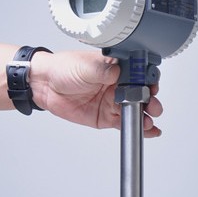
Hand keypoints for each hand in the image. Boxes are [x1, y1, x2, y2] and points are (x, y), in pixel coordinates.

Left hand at [30, 50, 162, 137]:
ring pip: (136, 110)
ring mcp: (113, 101)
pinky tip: (149, 130)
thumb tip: (119, 72)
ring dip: (146, 115)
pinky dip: (138, 127)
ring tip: (149, 120)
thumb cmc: (63, 69)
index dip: (149, 80)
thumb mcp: (86, 66)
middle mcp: (118, 85)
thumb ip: (104, 71)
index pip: (140, 74)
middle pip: (142, 93)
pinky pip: (124, 123)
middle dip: (151, 100)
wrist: (45, 85)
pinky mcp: (106, 117)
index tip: (152, 86)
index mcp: (116, 68)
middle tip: (152, 106)